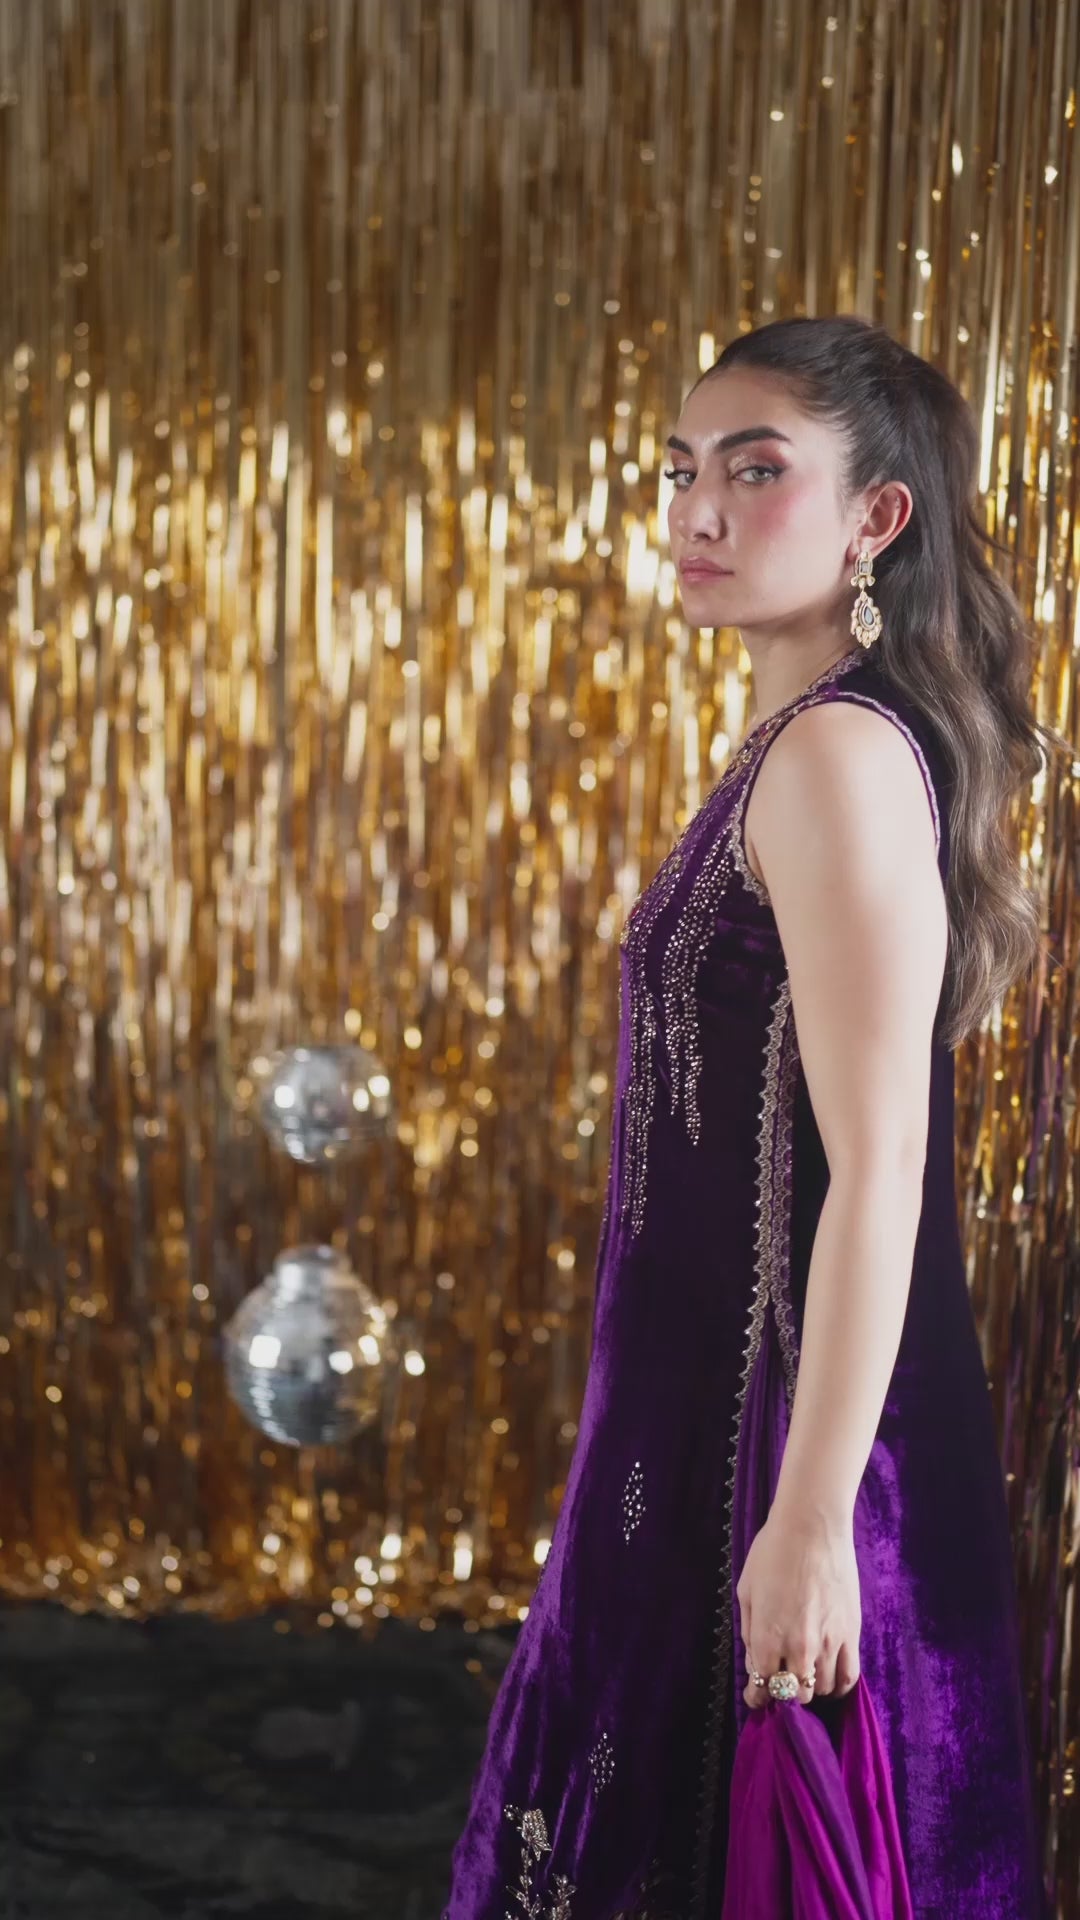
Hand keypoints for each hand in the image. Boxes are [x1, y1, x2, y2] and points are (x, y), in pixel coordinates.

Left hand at [737, 1505, 860, 1710]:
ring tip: (803, 1674)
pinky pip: (849, 1677)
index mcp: (767, 1637)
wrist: (811, 1527)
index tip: (756, 1696)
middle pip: (794, 1695)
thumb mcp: (746, 1590)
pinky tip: (829, 1680)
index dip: (757, 1697)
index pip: (762, 1688)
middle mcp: (798, 1647)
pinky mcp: (851, 1634)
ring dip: (809, 1687)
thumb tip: (756, 1663)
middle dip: (783, 1694)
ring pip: (821, 1689)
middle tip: (780, 1681)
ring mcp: (828, 1643)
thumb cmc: (772, 1552)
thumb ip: (749, 1632)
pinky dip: (838, 1687)